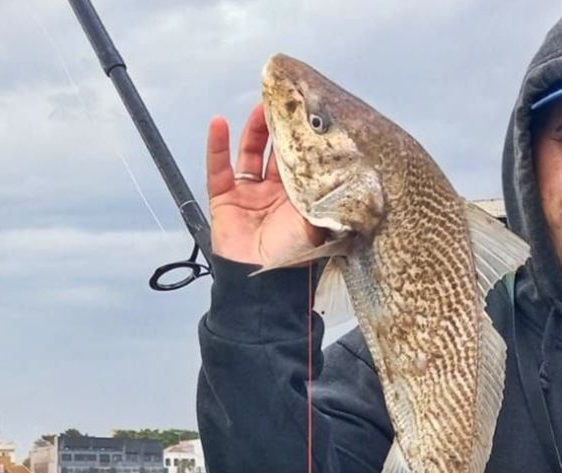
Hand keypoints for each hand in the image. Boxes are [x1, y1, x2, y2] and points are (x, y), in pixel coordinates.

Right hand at [206, 103, 322, 265]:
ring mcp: (249, 195)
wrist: (263, 280)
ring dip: (254, 130)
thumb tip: (345, 169)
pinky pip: (218, 167)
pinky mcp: (224, 199)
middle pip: (276, 151)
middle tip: (284, 103)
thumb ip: (325, 195)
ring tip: (261, 107)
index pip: (302, 161)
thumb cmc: (294, 256)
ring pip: (250, 154)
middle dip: (280, 128)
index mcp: (300, 198)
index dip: (302, 139)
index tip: (306, 114)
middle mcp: (276, 193)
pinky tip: (219, 124)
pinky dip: (216, 145)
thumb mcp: (317, 220)